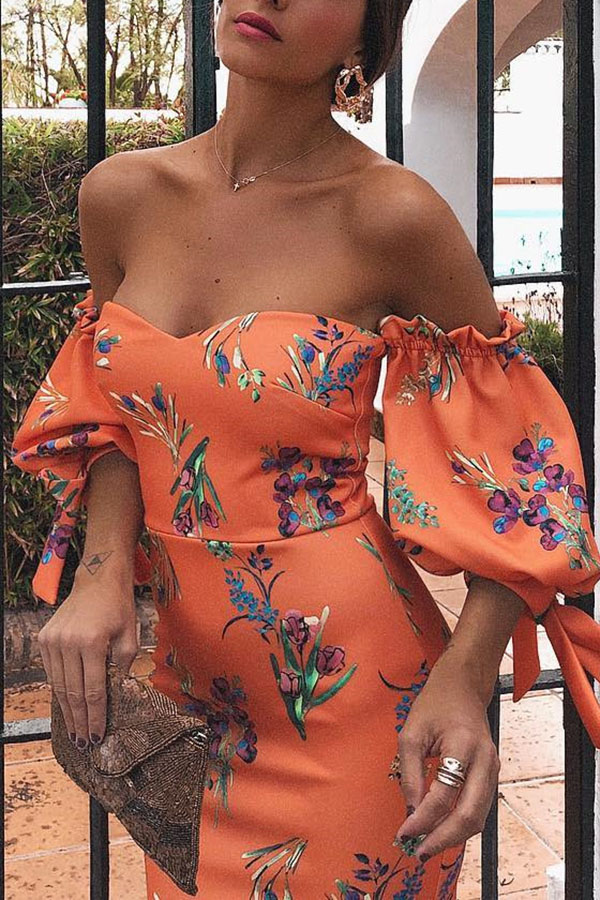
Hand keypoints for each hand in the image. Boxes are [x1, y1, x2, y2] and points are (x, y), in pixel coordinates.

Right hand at [37, 566, 138, 748]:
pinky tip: (67, 705)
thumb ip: (124, 666)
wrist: (97, 580)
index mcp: (92, 642)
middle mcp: (68, 642)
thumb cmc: (118, 606)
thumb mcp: (130, 636)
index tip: (97, 736)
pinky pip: (52, 672)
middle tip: (83, 743)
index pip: (94, 690)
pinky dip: (60, 690)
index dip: (95, 717)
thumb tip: (118, 694)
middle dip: (79, 720)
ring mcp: (53, 640)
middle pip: (73, 692)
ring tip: (74, 730)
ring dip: (67, 710)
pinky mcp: (44, 638)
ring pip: (59, 685)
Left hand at [392, 648, 500, 861]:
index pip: (443, 795)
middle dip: (443, 839)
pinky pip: (480, 809)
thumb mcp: (412, 733)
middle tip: (418, 852)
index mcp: (463, 745)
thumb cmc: (435, 705)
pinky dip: (461, 824)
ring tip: (427, 846)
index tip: (403, 833)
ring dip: (453, 836)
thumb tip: (411, 812)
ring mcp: (494, 769)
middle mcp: (485, 761)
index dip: (422, 819)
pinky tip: (441, 830)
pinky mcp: (493, 775)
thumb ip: (410, 773)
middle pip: (469, 815)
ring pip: (479, 818)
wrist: (463, 686)